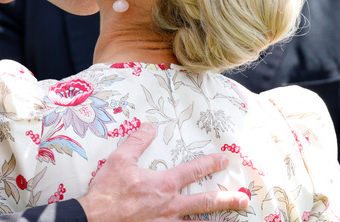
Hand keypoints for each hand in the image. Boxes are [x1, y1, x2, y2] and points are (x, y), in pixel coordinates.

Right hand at [78, 123, 248, 221]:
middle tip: (243, 198)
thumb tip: (149, 126)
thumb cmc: (107, 191)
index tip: (224, 159)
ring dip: (218, 221)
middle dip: (227, 198)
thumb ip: (136, 142)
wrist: (96, 219)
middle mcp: (170, 205)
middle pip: (205, 202)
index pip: (193, 171)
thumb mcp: (119, 160)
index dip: (210, 164)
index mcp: (163, 184)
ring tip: (234, 221)